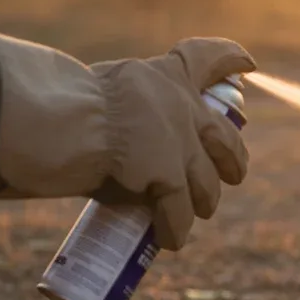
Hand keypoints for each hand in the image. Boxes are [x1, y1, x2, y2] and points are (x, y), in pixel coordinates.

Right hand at [0, 31, 253, 249]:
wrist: (50, 121)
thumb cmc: (56, 108)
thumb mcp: (102, 96)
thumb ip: (126, 114)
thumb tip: (128, 153)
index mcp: (160, 75)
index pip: (205, 58)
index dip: (230, 59)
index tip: (249, 64)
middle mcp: (179, 104)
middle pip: (224, 138)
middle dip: (233, 159)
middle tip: (234, 173)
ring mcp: (178, 140)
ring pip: (206, 183)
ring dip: (203, 202)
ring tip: (196, 213)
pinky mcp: (167, 174)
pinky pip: (179, 212)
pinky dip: (174, 230)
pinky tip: (170, 241)